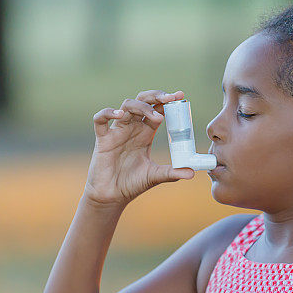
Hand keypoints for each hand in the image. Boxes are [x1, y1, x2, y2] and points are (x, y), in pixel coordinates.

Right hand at [84, 89, 194, 207]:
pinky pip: (100, 120)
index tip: (180, 96)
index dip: (167, 102)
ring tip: (156, 117)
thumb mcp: (155, 176)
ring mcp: (117, 131)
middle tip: (170, 98)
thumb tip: (192, 173)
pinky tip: (119, 115)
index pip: (157, 110)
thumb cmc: (132, 184)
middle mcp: (132, 128)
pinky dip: (107, 113)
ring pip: (127, 106)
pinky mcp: (103, 139)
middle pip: (142, 101)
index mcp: (145, 133)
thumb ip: (173, 173)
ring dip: (142, 106)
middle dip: (156, 96)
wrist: (112, 196)